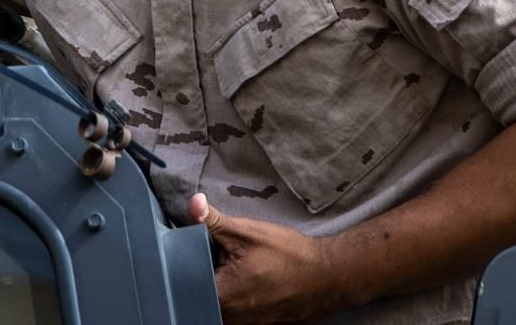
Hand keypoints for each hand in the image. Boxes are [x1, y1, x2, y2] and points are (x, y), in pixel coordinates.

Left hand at [189, 193, 350, 322]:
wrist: (330, 276)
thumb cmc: (290, 255)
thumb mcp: (246, 232)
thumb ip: (212, 220)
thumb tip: (191, 203)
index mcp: (221, 296)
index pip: (185, 280)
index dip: (187, 261)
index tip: (197, 247)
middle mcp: (231, 317)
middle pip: (201, 291)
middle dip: (206, 270)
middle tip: (222, 254)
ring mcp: (246, 323)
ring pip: (219, 300)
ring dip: (222, 281)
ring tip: (241, 266)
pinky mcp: (258, 323)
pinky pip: (236, 308)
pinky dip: (237, 292)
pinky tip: (251, 277)